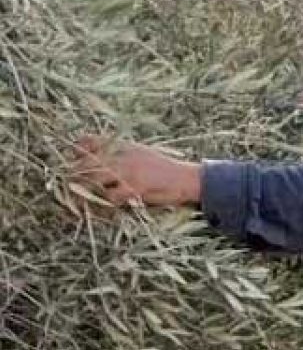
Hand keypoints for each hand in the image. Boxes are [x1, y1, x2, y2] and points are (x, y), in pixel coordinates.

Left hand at [72, 135, 200, 206]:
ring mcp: (127, 171)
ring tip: (79, 199)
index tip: (72, 159)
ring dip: (85, 190)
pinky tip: (106, 207)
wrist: (186, 178)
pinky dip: (104, 204)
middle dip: (75, 174)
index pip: (90, 141)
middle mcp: (123, 155)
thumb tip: (100, 161)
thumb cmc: (165, 169)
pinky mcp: (133, 188)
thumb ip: (122, 155)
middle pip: (87, 162)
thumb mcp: (143, 154)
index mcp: (124, 145)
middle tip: (68, 184)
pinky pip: (109, 197)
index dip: (77, 151)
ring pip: (93, 180)